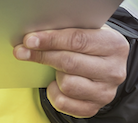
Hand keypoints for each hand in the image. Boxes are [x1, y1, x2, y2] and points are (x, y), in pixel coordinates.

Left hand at [14, 25, 128, 117]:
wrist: (107, 65)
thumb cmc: (92, 44)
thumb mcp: (87, 30)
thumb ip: (66, 30)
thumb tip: (35, 36)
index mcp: (114, 44)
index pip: (77, 40)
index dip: (50, 40)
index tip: (30, 40)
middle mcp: (114, 70)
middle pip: (69, 62)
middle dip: (43, 55)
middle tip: (23, 50)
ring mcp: (106, 92)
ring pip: (66, 84)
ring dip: (55, 74)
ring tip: (55, 67)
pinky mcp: (94, 108)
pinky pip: (63, 103)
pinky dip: (54, 92)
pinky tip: (56, 83)